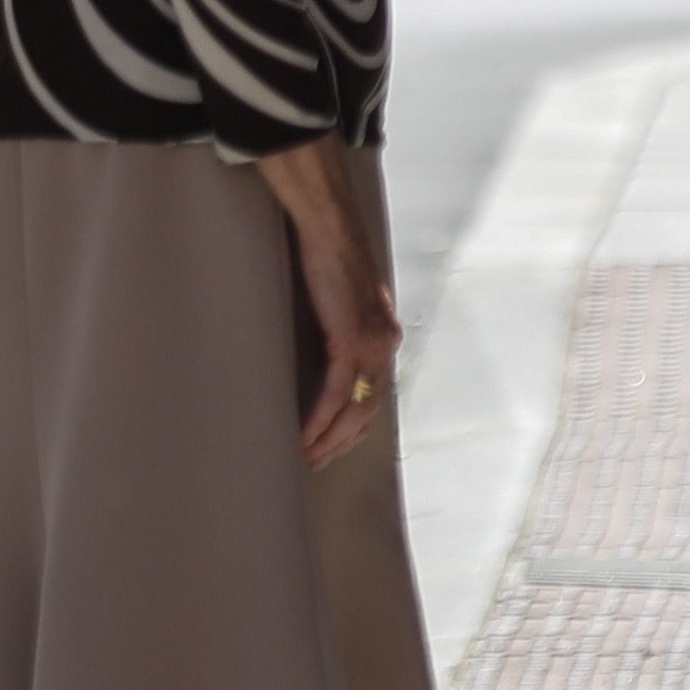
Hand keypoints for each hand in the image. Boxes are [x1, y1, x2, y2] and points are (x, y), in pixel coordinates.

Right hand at [254, 140, 400, 472]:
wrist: (330, 227)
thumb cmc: (329, 255)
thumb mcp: (341, 298)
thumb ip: (342, 324)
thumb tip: (328, 346)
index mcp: (385, 336)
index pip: (373, 396)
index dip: (352, 427)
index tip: (330, 447)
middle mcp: (385, 344)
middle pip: (367, 411)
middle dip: (340, 443)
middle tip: (314, 463)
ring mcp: (372, 345)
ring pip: (354, 410)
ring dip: (329, 439)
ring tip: (306, 457)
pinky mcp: (351, 340)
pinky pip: (337, 394)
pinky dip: (320, 419)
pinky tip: (304, 435)